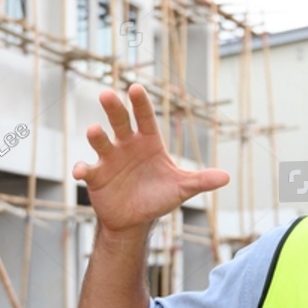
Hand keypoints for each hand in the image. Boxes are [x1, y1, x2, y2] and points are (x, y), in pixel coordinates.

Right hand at [71, 84, 228, 233]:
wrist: (134, 219)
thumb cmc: (158, 196)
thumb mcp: (181, 188)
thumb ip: (201, 180)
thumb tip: (226, 177)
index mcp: (148, 142)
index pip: (145, 118)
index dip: (140, 104)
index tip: (135, 88)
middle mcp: (127, 145)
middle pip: (120, 122)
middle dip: (114, 109)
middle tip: (107, 94)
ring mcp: (109, 159)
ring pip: (101, 142)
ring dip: (96, 136)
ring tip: (94, 131)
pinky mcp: (96, 176)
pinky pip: (87, 169)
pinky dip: (82, 169)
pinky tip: (81, 172)